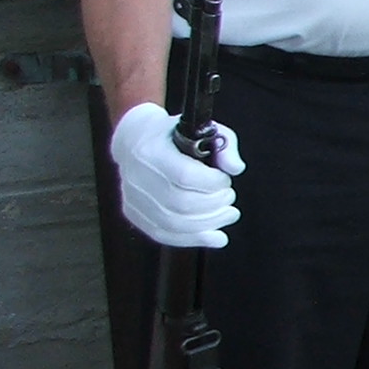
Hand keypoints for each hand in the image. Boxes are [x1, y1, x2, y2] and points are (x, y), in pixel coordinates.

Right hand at [110, 100, 244, 247]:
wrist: (134, 140)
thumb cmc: (174, 135)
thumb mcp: (202, 130)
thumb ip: (224, 146)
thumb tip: (236, 168)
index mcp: (151, 150)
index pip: (184, 175)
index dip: (212, 183)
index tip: (225, 180)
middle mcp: (136, 176)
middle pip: (180, 203)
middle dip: (214, 204)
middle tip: (230, 197)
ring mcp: (132, 198)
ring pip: (173, 223)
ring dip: (209, 223)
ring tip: (230, 214)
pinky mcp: (133, 213)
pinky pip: (163, 234)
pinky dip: (193, 239)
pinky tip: (216, 237)